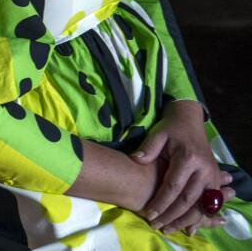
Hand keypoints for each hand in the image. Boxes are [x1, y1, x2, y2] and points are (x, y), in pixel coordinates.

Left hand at [132, 101, 233, 234]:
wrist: (189, 121)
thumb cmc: (170, 129)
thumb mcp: (157, 134)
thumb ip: (148, 148)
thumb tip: (135, 160)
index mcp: (188, 159)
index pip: (173, 186)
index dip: (161, 202)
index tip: (149, 213)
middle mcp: (204, 170)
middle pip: (188, 200)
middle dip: (172, 215)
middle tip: (157, 225)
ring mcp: (212, 176)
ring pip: (201, 205)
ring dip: (186, 220)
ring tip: (170, 229)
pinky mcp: (215, 180)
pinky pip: (210, 203)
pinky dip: (200, 216)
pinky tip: (190, 227)